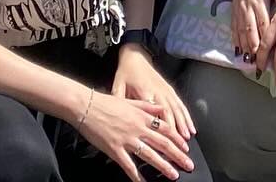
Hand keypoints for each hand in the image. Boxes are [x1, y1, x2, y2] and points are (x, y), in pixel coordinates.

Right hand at [78, 88, 196, 178]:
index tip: (186, 147)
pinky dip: (137, 177)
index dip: (177, 139)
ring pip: (150, 155)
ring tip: (174, 175)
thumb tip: (161, 108)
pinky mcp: (115, 150)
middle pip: (162, 143)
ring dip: (164, 166)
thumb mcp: (130, 101)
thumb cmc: (107, 103)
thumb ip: (147, 106)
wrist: (87, 106)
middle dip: (177, 155)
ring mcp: (127, 140)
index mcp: (142, 116)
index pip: (165, 128)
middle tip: (188, 164)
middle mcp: (138, 128)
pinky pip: (129, 166)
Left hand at [113, 46, 196, 144]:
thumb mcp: (118, 86)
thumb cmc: (125, 73)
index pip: (154, 115)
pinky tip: (191, 127)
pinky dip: (186, 116)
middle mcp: (158, 92)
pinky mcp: (170, 89)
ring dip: (183, 125)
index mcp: (145, 93)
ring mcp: (166, 91)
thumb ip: (119, 103)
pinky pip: (180, 104)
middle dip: (176, 132)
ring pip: (177, 110)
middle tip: (180, 148)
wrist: (135, 55)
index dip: (160, 130)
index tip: (163, 144)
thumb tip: (117, 120)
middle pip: (169, 115)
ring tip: (188, 139)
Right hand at [230, 0, 275, 59]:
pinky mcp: (234, 9)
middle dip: (253, 47)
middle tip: (257, 62)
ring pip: (240, 31)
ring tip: (248, 60)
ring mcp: (239, 9)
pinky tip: (237, 49)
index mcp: (259, 0)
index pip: (263, 22)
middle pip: (250, 30)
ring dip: (244, 46)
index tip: (269, 52)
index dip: (265, 38)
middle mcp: (248, 7)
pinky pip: (233, 26)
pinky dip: (235, 39)